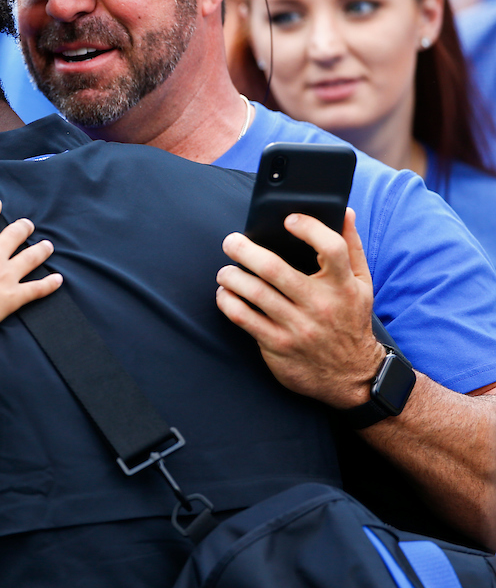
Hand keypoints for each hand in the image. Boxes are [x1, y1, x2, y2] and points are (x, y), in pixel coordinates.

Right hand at [0, 198, 62, 341]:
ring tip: (48, 245)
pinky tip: (59, 280)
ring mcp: (5, 277)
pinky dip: (49, 285)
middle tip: (28, 224)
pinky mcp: (12, 298)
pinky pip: (36, 289)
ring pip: (30, 258)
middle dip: (22, 228)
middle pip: (13, 236)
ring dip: (40, 250)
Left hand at [216, 208, 383, 408]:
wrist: (354, 377)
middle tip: (231, 242)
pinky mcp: (278, 345)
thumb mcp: (362, 285)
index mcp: (343, 286)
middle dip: (245, 250)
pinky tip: (225, 294)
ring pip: (254, 293)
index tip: (288, 219)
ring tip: (225, 271)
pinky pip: (243, 318)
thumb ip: (351, 246)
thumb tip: (343, 210)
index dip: (309, 229)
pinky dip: (228, 301)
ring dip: (231, 276)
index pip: (331, 249)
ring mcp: (297, 327)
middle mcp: (320, 306)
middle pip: (276, 270)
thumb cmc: (351, 320)